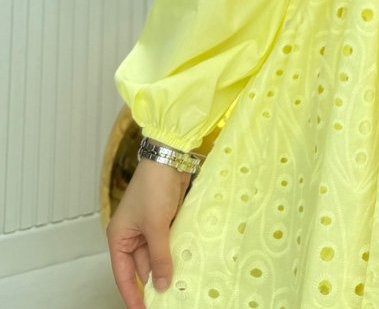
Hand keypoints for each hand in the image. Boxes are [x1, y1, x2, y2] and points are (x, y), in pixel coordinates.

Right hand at [107, 159, 190, 307]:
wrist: (170, 158)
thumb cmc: (154, 188)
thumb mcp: (156, 226)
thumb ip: (159, 257)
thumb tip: (161, 285)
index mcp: (119, 238)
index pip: (124, 275)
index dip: (133, 295)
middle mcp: (131, 235)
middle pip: (142, 267)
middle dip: (155, 282)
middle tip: (170, 299)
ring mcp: (149, 228)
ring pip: (157, 256)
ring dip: (168, 267)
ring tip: (181, 286)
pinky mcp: (165, 220)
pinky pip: (168, 243)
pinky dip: (175, 252)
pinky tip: (186, 264)